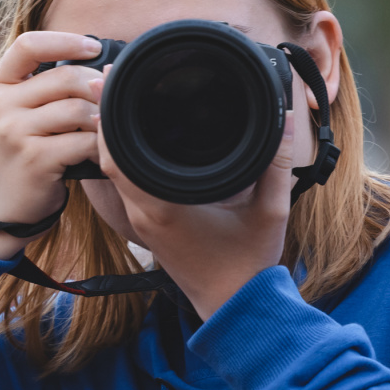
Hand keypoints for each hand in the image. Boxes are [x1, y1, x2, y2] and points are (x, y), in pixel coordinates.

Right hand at [0, 31, 105, 259]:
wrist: (5, 204)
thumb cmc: (25, 151)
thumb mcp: (23, 112)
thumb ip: (47, 86)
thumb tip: (102, 66)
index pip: (29, 45)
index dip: (65, 41)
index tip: (93, 47)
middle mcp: (1, 104)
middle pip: (65, 78)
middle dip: (96, 89)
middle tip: (108, 104)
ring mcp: (14, 132)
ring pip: (78, 109)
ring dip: (100, 121)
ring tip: (103, 131)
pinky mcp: (34, 158)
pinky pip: (83, 141)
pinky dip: (99, 147)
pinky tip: (99, 154)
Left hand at [95, 68, 317, 317]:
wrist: (236, 307)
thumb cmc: (249, 264)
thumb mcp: (271, 210)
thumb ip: (277, 163)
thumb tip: (284, 117)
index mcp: (164, 208)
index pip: (116, 156)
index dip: (109, 118)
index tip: (113, 85)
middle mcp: (145, 214)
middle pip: (106, 158)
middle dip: (105, 119)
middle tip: (111, 82)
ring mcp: (142, 222)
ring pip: (111, 172)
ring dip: (111, 138)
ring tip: (118, 100)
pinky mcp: (148, 226)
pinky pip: (124, 185)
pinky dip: (123, 159)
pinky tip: (135, 136)